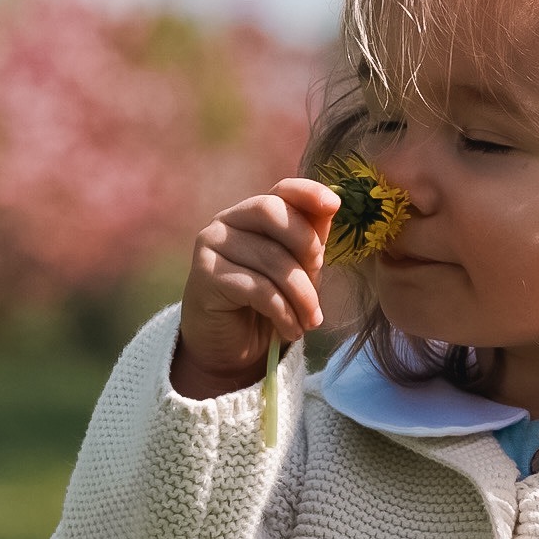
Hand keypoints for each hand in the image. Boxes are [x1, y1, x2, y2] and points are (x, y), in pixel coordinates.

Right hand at [171, 179, 341, 398]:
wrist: (230, 348)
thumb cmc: (267, 304)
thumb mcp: (298, 269)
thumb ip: (311, 238)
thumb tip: (332, 202)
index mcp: (253, 213)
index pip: (282, 189)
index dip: (308, 192)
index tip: (334, 204)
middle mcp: (227, 221)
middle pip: (272, 212)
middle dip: (306, 248)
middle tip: (319, 284)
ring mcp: (211, 245)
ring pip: (271, 259)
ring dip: (302, 297)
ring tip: (310, 322)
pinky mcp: (204, 275)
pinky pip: (257, 288)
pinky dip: (283, 313)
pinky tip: (292, 330)